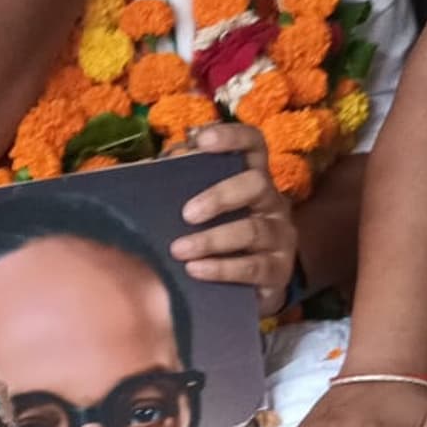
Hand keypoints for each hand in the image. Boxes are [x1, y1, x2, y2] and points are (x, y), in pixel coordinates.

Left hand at [169, 124, 297, 316]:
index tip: (202, 140)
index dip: (233, 137)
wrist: (251, 289)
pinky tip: (196, 270)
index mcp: (253, 179)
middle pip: (256, 183)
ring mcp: (279, 237)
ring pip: (252, 231)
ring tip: (180, 250)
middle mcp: (272, 202)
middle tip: (187, 214)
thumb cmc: (220, 240)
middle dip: (220, 196)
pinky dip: (222, 268)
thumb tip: (146, 169)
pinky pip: (253, 268)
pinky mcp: (278, 271)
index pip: (254, 144)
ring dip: (212, 240)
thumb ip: (182, 186)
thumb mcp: (204, 210)